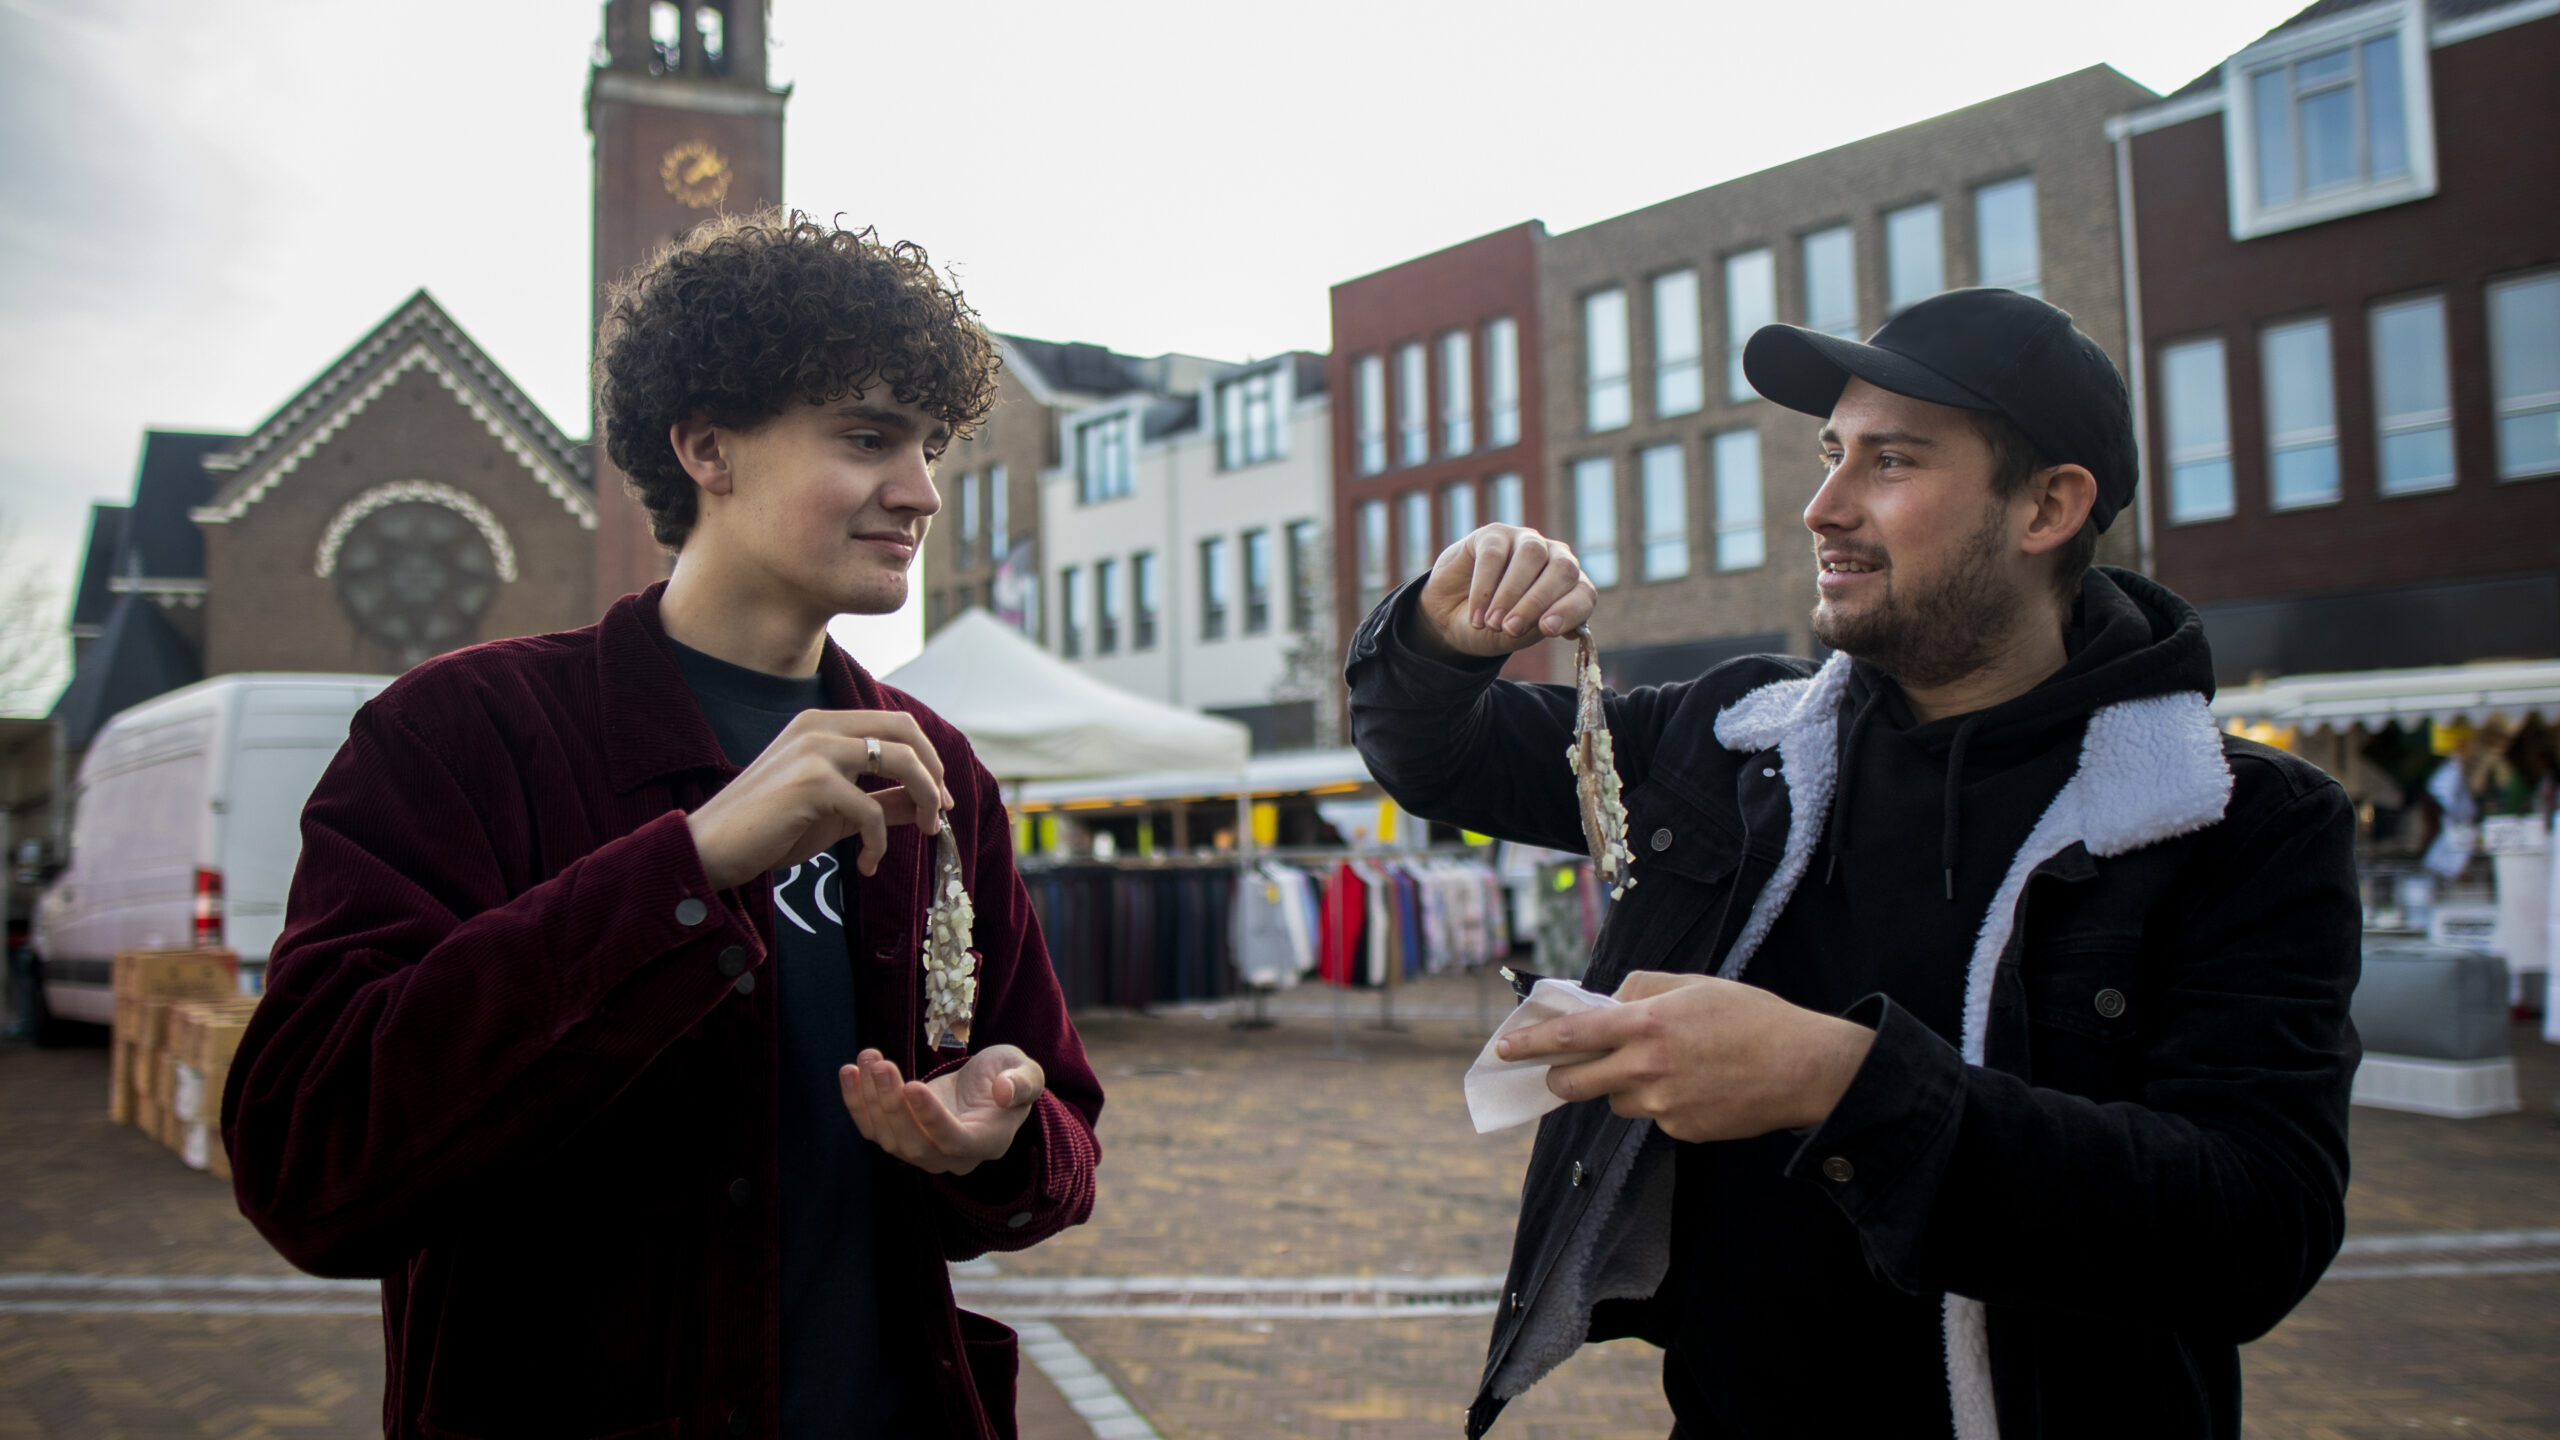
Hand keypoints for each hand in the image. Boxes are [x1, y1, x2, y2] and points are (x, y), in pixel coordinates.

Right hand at [685, 710, 951, 888]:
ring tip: (922, 833)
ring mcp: (815, 750)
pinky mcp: (811, 781)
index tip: (939, 798)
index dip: (928, 758)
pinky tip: (865, 865)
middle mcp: (820, 726)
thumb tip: (926, 803)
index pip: (896, 723)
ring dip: (924, 799)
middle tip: (939, 813)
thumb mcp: (836, 813)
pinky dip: (879, 841)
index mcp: (823, 725)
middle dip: (934, 772)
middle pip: (906, 730)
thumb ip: (880, 801)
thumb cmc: (769, 830)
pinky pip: (871, 809)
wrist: (710, 848)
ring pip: (901, 761)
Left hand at [838, 1044, 1044, 1175]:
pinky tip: (849, 1071)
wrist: (986, 1086)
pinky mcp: (899, 1136)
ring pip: (888, 1138)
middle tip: (882, 1064)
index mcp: (987, 1143)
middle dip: (892, 1104)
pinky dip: (856, 1102)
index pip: (954, 1141)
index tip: (913, 1085)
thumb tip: (1004, 1092)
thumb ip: (1023, 1082)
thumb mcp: (1027, 1071)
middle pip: (914, 1144)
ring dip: (871, 1098)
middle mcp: (952, 1157)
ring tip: (868, 1057)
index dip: (932, 1119)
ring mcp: (922, 1151)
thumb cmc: (1009, 1077)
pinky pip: (872, 1128)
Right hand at [1413, 524, 1597, 659]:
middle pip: (1562, 569)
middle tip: (1510, 629)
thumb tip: (1553, 625)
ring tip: (1492, 623)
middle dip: (1536, 602)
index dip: (1570, 610)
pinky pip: (1494, 554)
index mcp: (1569, 586)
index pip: (1584, 593)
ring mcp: (1525, 541)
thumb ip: (1535, 627)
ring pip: (1531, 555)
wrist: (1451, 618)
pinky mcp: (1493, 534)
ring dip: (1510, 593)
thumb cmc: (1493, 627)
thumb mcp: (1516, 636)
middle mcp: (1554, 557)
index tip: (1547, 629)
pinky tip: (1476, 615)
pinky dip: (1483, 588)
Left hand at [1495, 971, 1876, 1142]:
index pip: (1571, 1034)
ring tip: (1665, 1067)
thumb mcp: (1695, 984)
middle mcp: (1647, 1067)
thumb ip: (1643, 989)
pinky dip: (1660, 1102)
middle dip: (1560, 1076)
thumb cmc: (1753, 1018)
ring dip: (1620, 1086)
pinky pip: (1651, 1117)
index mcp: (1647, 1024)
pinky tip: (1695, 1087)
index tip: (1503, 1047)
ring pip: (1615, 1101)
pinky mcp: (1681, 1131)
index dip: (1530, 1042)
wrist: (1804, 1068)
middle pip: (1575, 1081)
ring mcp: (1663, 1105)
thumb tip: (1607, 1000)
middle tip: (1560, 1070)